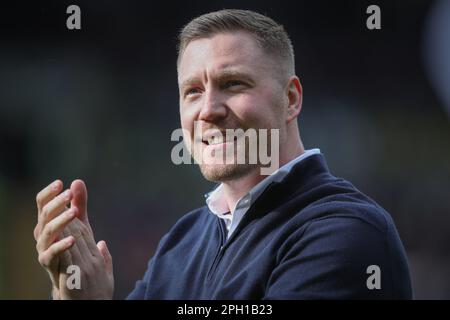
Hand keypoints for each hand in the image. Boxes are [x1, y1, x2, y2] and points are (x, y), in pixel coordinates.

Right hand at [34, 179, 113, 298]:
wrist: (78, 285)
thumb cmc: (77, 251)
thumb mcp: (82, 226)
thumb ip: (79, 205)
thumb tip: (78, 181)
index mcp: (50, 224)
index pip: (43, 204)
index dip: (50, 193)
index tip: (61, 183)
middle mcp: (43, 235)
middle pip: (44, 215)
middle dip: (57, 203)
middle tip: (69, 194)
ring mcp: (44, 250)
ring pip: (46, 232)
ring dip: (60, 221)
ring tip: (75, 213)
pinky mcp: (50, 265)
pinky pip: (51, 254)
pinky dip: (61, 246)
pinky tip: (73, 239)